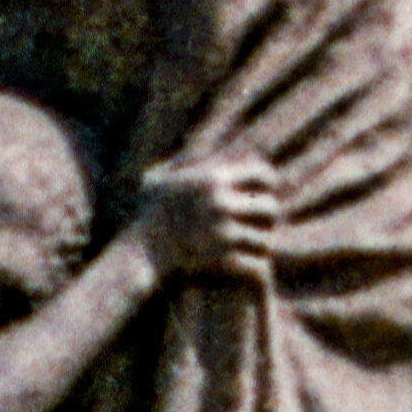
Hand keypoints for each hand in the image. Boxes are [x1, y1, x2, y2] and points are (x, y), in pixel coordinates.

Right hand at [138, 148, 280, 280]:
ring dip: (260, 245)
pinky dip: (257, 268)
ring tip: (252, 248)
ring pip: (265, 241)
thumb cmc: (149, 214)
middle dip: (267, 219)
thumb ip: (185, 162)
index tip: (263, 194)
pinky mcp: (222, 261)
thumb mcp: (163, 178)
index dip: (268, 185)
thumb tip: (200, 142)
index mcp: (213, 180)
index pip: (262, 175)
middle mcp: (221, 204)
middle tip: (260, 225)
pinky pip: (258, 266)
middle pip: (270, 209)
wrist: (140, 251)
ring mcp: (223, 234)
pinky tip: (252, 268)